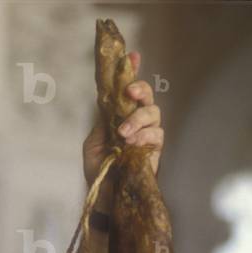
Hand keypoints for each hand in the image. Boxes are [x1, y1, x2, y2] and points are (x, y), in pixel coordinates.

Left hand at [82, 51, 163, 210]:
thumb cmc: (98, 169)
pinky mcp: (155, 151)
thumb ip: (103, 120)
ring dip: (139, 119)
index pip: (127, 91)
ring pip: (154, 113)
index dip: (132, 72)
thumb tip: (109, 99)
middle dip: (140, 90)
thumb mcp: (93, 142)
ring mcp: (147, 135)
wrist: (103, 197)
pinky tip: (132, 142)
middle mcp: (136, 122)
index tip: (133, 55)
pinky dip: (145, 135)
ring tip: (124, 134)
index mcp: (119, 116)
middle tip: (129, 93)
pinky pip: (157, 134)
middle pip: (146, 96)